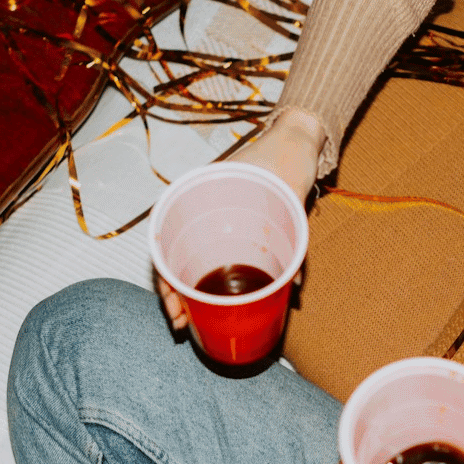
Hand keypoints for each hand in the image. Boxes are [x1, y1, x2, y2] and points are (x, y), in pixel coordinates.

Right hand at [156, 109, 324, 335]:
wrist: (297, 140)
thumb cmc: (283, 159)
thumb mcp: (286, 195)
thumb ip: (293, 241)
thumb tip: (296, 287)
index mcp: (199, 198)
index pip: (165, 243)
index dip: (165, 281)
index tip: (172, 307)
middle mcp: (201, 211)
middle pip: (173, 257)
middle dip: (173, 295)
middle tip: (179, 322)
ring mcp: (213, 219)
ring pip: (188, 259)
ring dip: (185, 290)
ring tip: (187, 319)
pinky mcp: (230, 225)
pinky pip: (213, 254)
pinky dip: (208, 277)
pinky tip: (208, 298)